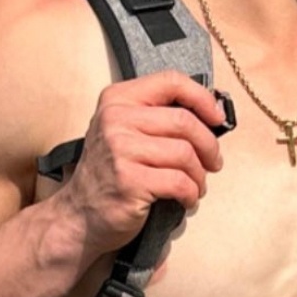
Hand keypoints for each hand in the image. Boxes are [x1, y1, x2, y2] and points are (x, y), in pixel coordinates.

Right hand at [57, 71, 228, 256]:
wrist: (79, 214)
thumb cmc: (112, 173)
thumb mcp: (124, 132)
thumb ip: (157, 117)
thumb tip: (212, 114)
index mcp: (117, 99)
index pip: (171, 81)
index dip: (202, 98)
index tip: (216, 119)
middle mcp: (116, 119)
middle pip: (184, 121)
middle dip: (208, 145)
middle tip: (213, 162)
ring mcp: (120, 150)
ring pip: (185, 153)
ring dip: (199, 174)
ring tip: (196, 185)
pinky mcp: (129, 181)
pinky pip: (179, 182)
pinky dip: (191, 193)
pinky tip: (186, 199)